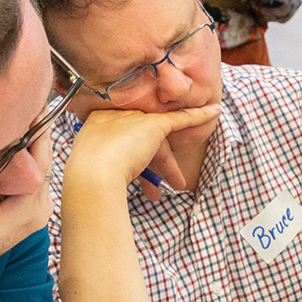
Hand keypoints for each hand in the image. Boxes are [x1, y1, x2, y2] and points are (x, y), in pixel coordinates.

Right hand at [62, 105, 218, 200]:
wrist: (92, 174)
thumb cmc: (88, 175)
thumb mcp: (93, 164)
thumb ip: (106, 162)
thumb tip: (113, 177)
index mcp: (99, 123)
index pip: (123, 137)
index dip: (133, 155)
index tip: (137, 167)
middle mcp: (117, 117)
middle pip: (141, 141)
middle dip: (152, 166)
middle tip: (156, 188)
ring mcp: (135, 119)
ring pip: (159, 142)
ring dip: (169, 167)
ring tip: (177, 184)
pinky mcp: (154, 125)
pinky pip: (181, 119)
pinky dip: (198, 116)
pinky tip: (212, 112)